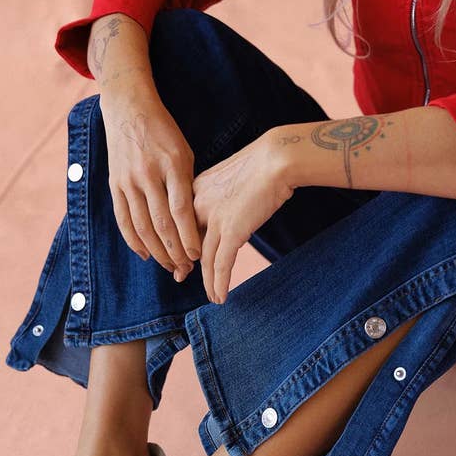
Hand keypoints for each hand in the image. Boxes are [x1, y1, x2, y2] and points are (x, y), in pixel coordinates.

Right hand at [100, 91, 201, 280]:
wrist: (128, 108)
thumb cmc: (164, 133)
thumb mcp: (184, 153)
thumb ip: (187, 185)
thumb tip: (196, 222)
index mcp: (171, 165)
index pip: (181, 210)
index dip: (189, 236)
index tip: (198, 256)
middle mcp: (148, 174)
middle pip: (161, 223)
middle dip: (175, 251)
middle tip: (186, 269)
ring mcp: (128, 180)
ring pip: (142, 226)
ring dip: (156, 251)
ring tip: (170, 266)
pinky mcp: (114, 184)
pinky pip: (123, 219)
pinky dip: (133, 240)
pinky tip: (145, 254)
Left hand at [192, 128, 294, 302]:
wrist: (276, 159)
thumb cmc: (260, 165)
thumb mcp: (230, 178)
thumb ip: (221, 197)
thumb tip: (227, 214)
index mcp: (194, 190)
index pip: (181, 224)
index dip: (180, 241)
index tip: (180, 253)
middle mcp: (198, 206)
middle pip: (186, 242)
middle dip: (184, 263)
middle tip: (180, 276)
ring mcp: (214, 220)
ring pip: (204, 259)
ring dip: (207, 281)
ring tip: (210, 295)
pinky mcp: (232, 231)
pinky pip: (221, 264)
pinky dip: (220, 283)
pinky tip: (220, 297)